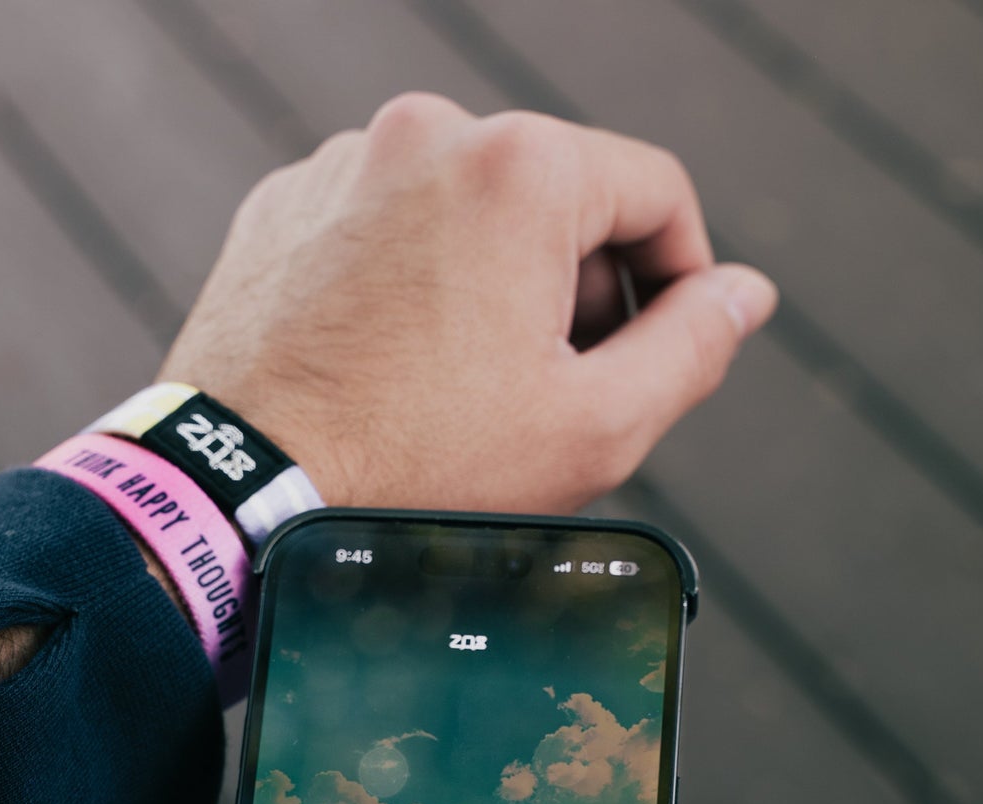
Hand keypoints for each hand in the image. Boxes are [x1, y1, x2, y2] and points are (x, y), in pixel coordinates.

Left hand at [160, 92, 776, 514]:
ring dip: (490, 283)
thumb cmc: (411, 467)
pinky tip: (395, 362)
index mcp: (520, 167)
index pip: (654, 189)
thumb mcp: (590, 427)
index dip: (680, 271)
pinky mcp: (285, 205)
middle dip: (577, 286)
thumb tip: (742, 295)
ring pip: (464, 210)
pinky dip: (409, 280)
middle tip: (558, 385)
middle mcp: (427, 134)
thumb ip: (690, 349)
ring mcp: (344, 164)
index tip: (666, 337)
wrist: (240, 490)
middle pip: (556, 195)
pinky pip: (383, 226)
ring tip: (464, 384)